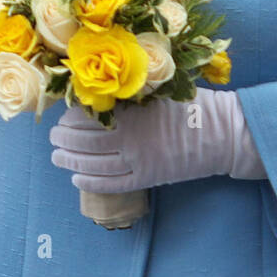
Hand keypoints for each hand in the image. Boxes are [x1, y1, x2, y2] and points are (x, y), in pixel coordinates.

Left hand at [49, 88, 265, 193]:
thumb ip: (130, 94)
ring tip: (57, 158)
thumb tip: (98, 94)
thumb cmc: (193, 105)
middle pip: (86, 144)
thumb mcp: (161, 90)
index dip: (70, 119)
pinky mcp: (148, 179)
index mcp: (133, 115)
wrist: (223, 134)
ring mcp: (140, 163)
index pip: (90, 119)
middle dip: (64, 141)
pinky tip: (77, 179)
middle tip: (53, 138)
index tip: (61, 116)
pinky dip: (91, 183)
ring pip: (95, 166)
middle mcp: (132, 141)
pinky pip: (112, 185)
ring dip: (71, 162)